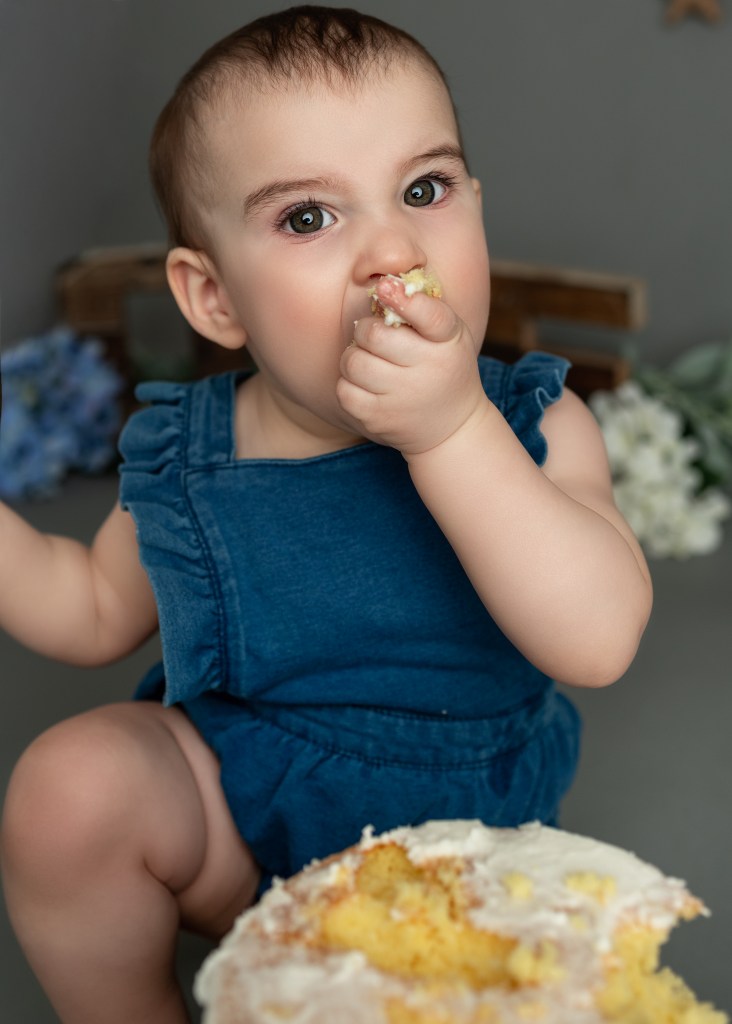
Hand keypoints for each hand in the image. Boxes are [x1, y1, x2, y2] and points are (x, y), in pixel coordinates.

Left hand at [337, 277, 486, 456]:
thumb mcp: (448, 336)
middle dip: (367, 330)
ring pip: (354, 363)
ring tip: (368, 360)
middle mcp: (429, 370)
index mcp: (449, 342)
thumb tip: (382, 283)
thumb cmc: (444, 367)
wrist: (452, 427)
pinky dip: (348, 384)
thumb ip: (422, 309)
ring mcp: (403, 398)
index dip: (405, 299)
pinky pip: (345, 391)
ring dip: (354, 357)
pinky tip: (364, 384)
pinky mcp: (380, 419)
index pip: (431, 316)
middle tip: (374, 337)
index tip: (385, 286)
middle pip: (375, 335)